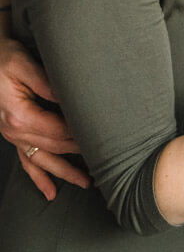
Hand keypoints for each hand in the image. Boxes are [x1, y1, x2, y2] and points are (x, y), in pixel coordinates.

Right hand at [0, 36, 89, 198]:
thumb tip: (72, 97)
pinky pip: (26, 162)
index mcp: (21, 116)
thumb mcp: (25, 65)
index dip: (80, 135)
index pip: (58, 131)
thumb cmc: (5, 59)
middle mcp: (15, 131)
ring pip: (42, 161)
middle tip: (105, 161)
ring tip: (86, 183)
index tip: (101, 137)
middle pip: (54, 147)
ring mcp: (13, 136)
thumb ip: (48, 84)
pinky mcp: (13, 135)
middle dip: (78, 155)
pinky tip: (51, 192)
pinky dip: (39, 178)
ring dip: (64, 173)